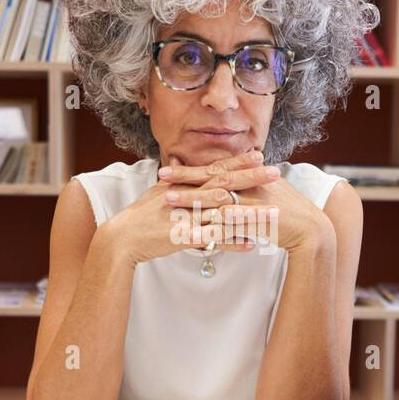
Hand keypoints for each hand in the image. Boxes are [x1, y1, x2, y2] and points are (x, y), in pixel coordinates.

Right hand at [101, 150, 270, 265]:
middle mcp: (187, 197)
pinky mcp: (184, 237)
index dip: (237, 162)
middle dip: (252, 178)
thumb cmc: (140, 217)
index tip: (258, 155)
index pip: (214, 169)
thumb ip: (177, 184)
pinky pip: (214, 241)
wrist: (122, 237)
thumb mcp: (159, 194)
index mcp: (183, 185)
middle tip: (276, 173)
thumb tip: (184, 171)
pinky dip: (232, 242)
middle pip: (224, 184)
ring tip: (275, 212)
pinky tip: (251, 244)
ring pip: (224, 212)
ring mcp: (187, 217)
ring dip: (251, 213)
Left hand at [158, 152, 334, 254]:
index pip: (218, 170)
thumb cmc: (291, 215)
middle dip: (186, 178)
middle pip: (213, 179)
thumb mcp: (269, 194)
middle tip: (161, 175)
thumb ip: (251, 187)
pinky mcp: (258, 221)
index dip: (194, 169)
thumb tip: (236, 183)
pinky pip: (231, 224)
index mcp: (252, 178)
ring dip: (193, 199)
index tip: (171, 167)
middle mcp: (252, 186)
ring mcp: (255, 203)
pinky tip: (193, 229)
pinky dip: (212, 226)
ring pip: (218, 199)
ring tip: (169, 200)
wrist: (312, 230)